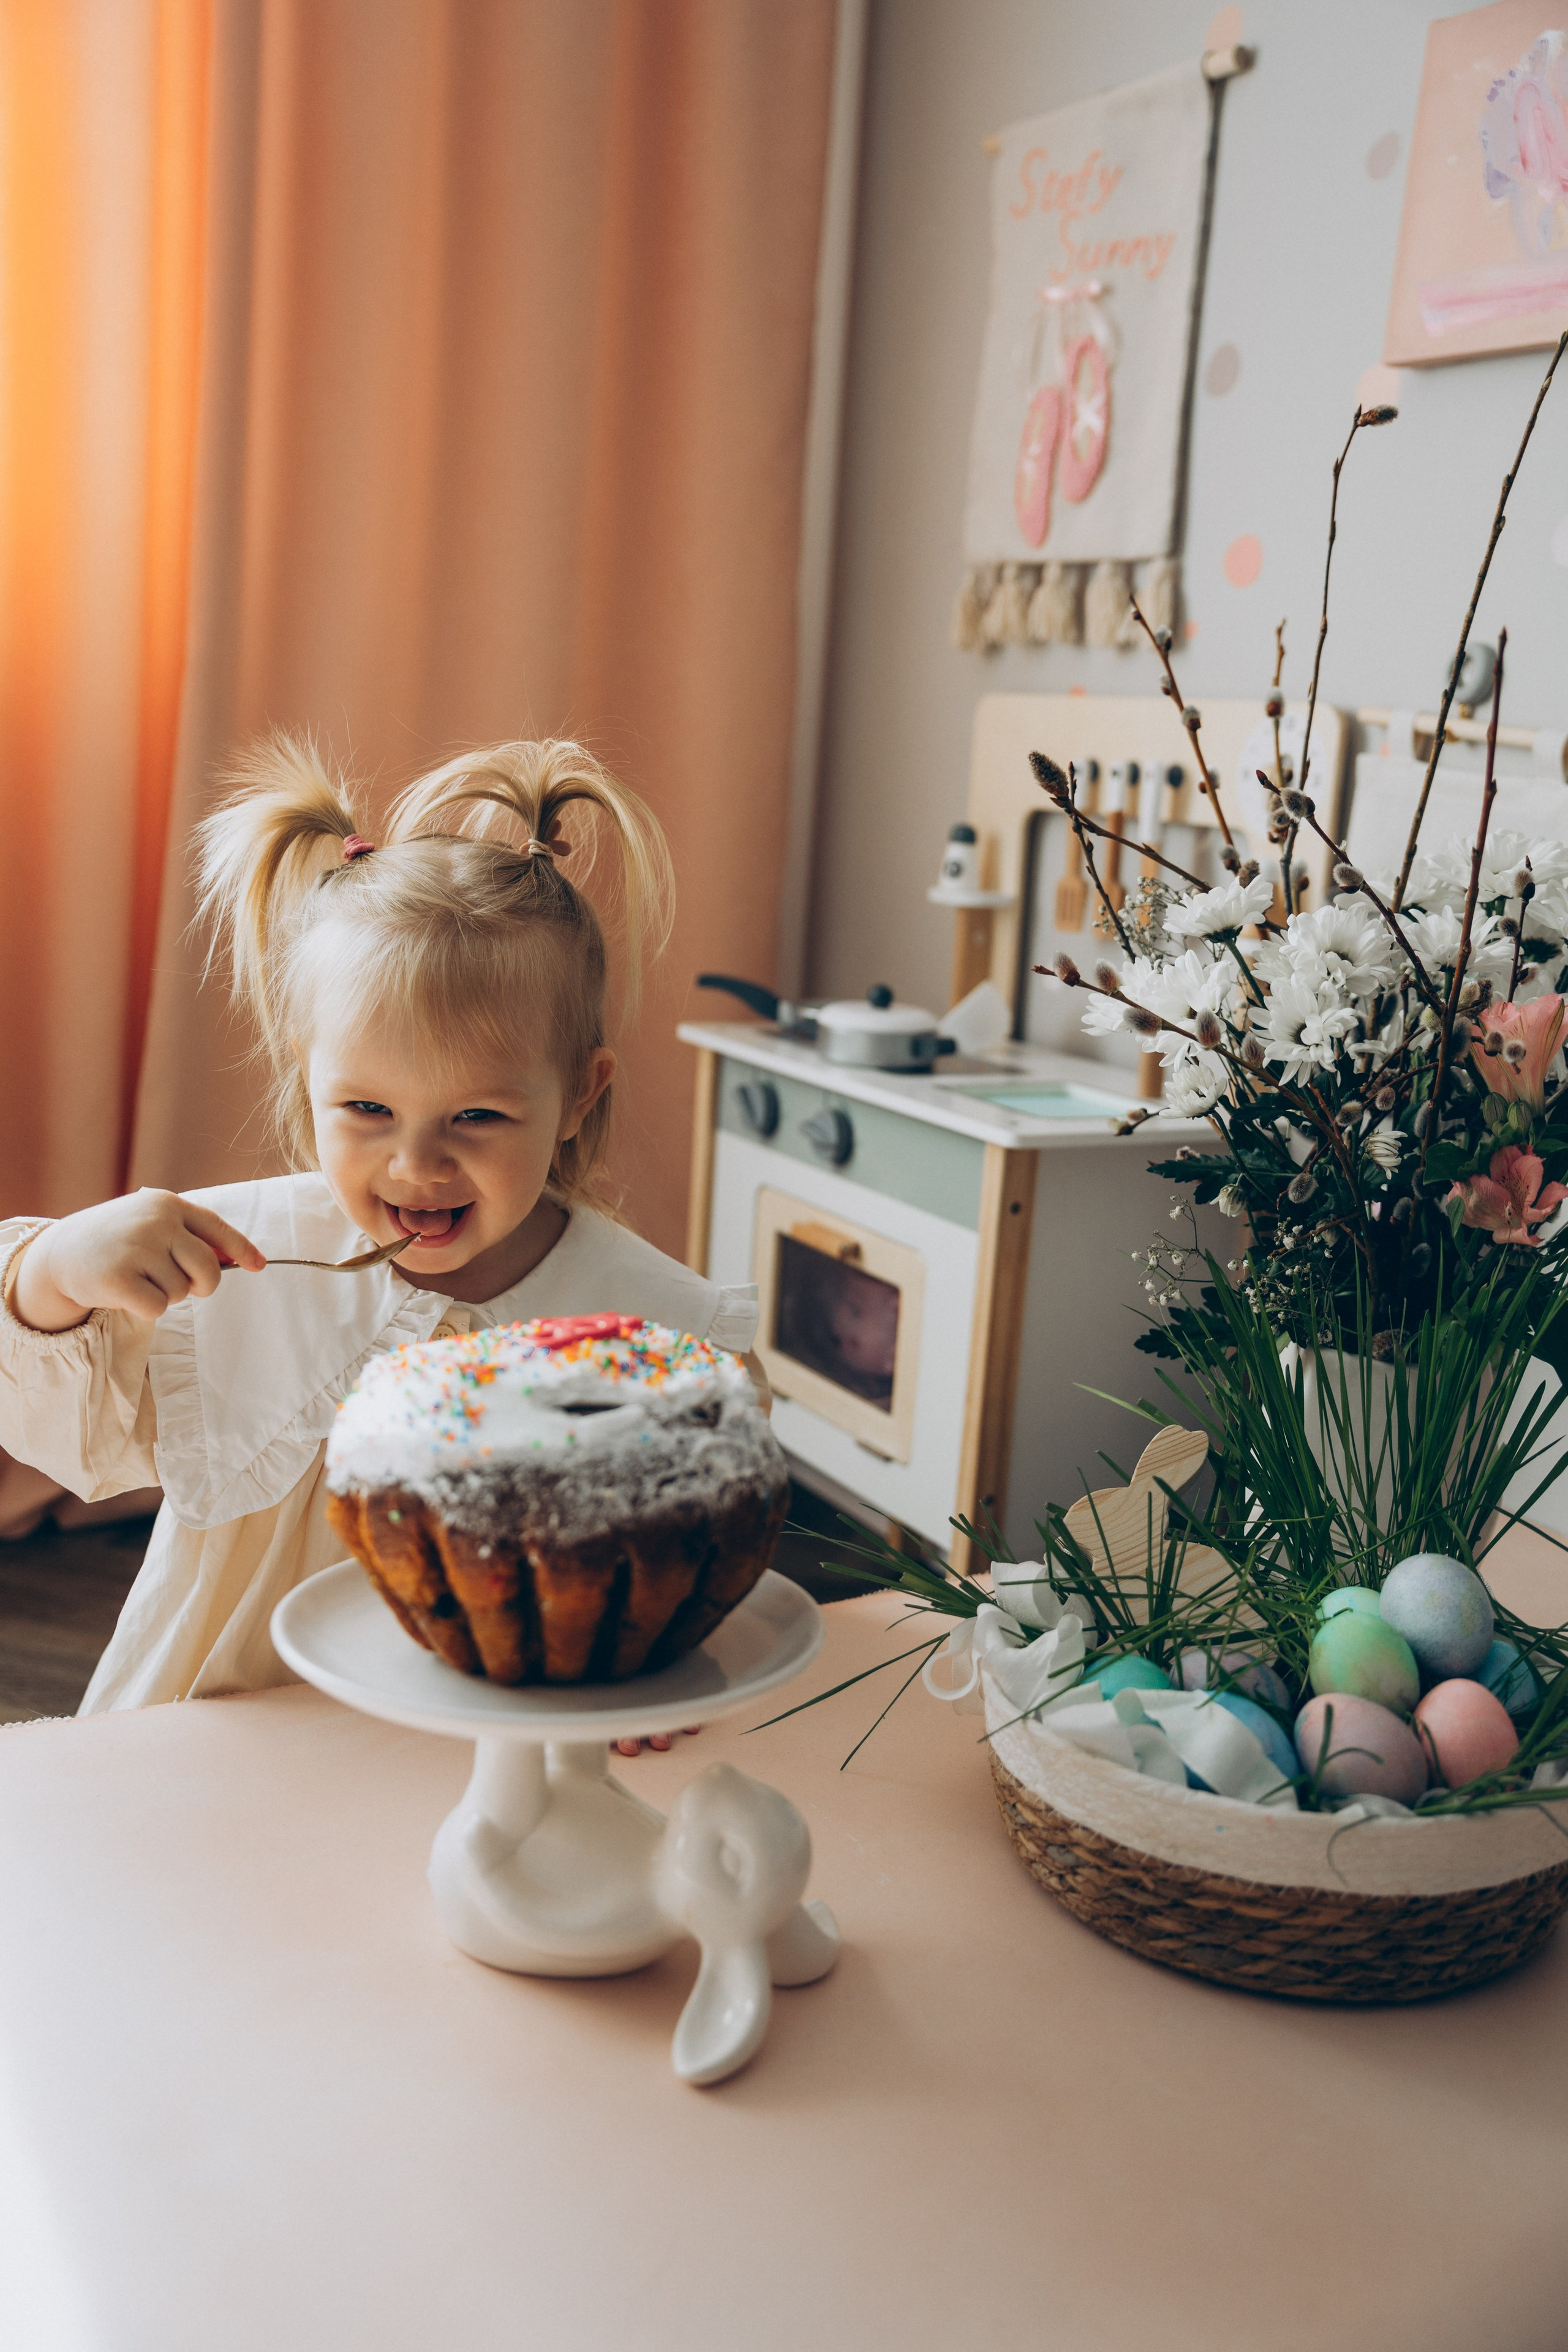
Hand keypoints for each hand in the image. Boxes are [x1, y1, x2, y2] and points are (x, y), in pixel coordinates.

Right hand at [11, 1190, 265, 1330]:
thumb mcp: (150, 1223)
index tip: (258, 1266)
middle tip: (183, 1287)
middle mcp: (156, 1221)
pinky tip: (125, 1292)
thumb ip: (187, 1236)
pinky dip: (146, 1308)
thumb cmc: (116, 1240)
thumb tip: (236, 1260)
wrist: (60, 1252)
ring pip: (180, 1291)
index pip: (216, 1228)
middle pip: (208, 1269)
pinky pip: (158, 1308)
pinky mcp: (119, 1278)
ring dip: (164, 1295)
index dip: (241, 1249)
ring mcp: (137, 1247)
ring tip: (137, 1278)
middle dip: (202, 1286)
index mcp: (167, 1204)